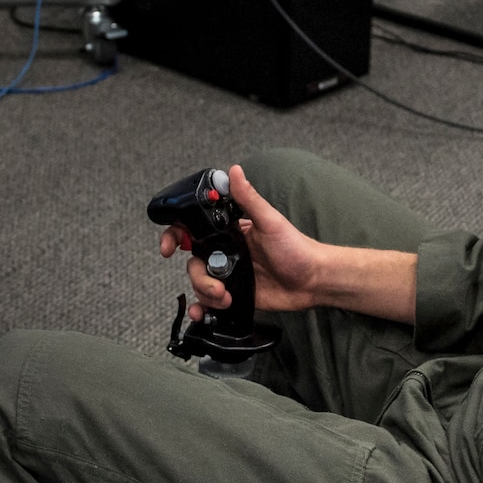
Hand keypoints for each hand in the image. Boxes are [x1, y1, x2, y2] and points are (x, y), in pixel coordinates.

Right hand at [158, 164, 325, 319]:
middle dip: (198, 276)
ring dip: (206, 293)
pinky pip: (210, 301)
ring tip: (225, 297)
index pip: (194, 229)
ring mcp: (230, 274)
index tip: (168, 247)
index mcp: (231, 231)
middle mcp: (227, 251)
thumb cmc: (297, 248)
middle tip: (216, 284)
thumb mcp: (270, 221)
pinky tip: (204, 312)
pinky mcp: (235, 294)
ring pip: (200, 282)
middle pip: (193, 261)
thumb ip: (248, 199)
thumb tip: (234, 171)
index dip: (175, 235)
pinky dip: (202, 307)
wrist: (313, 282)